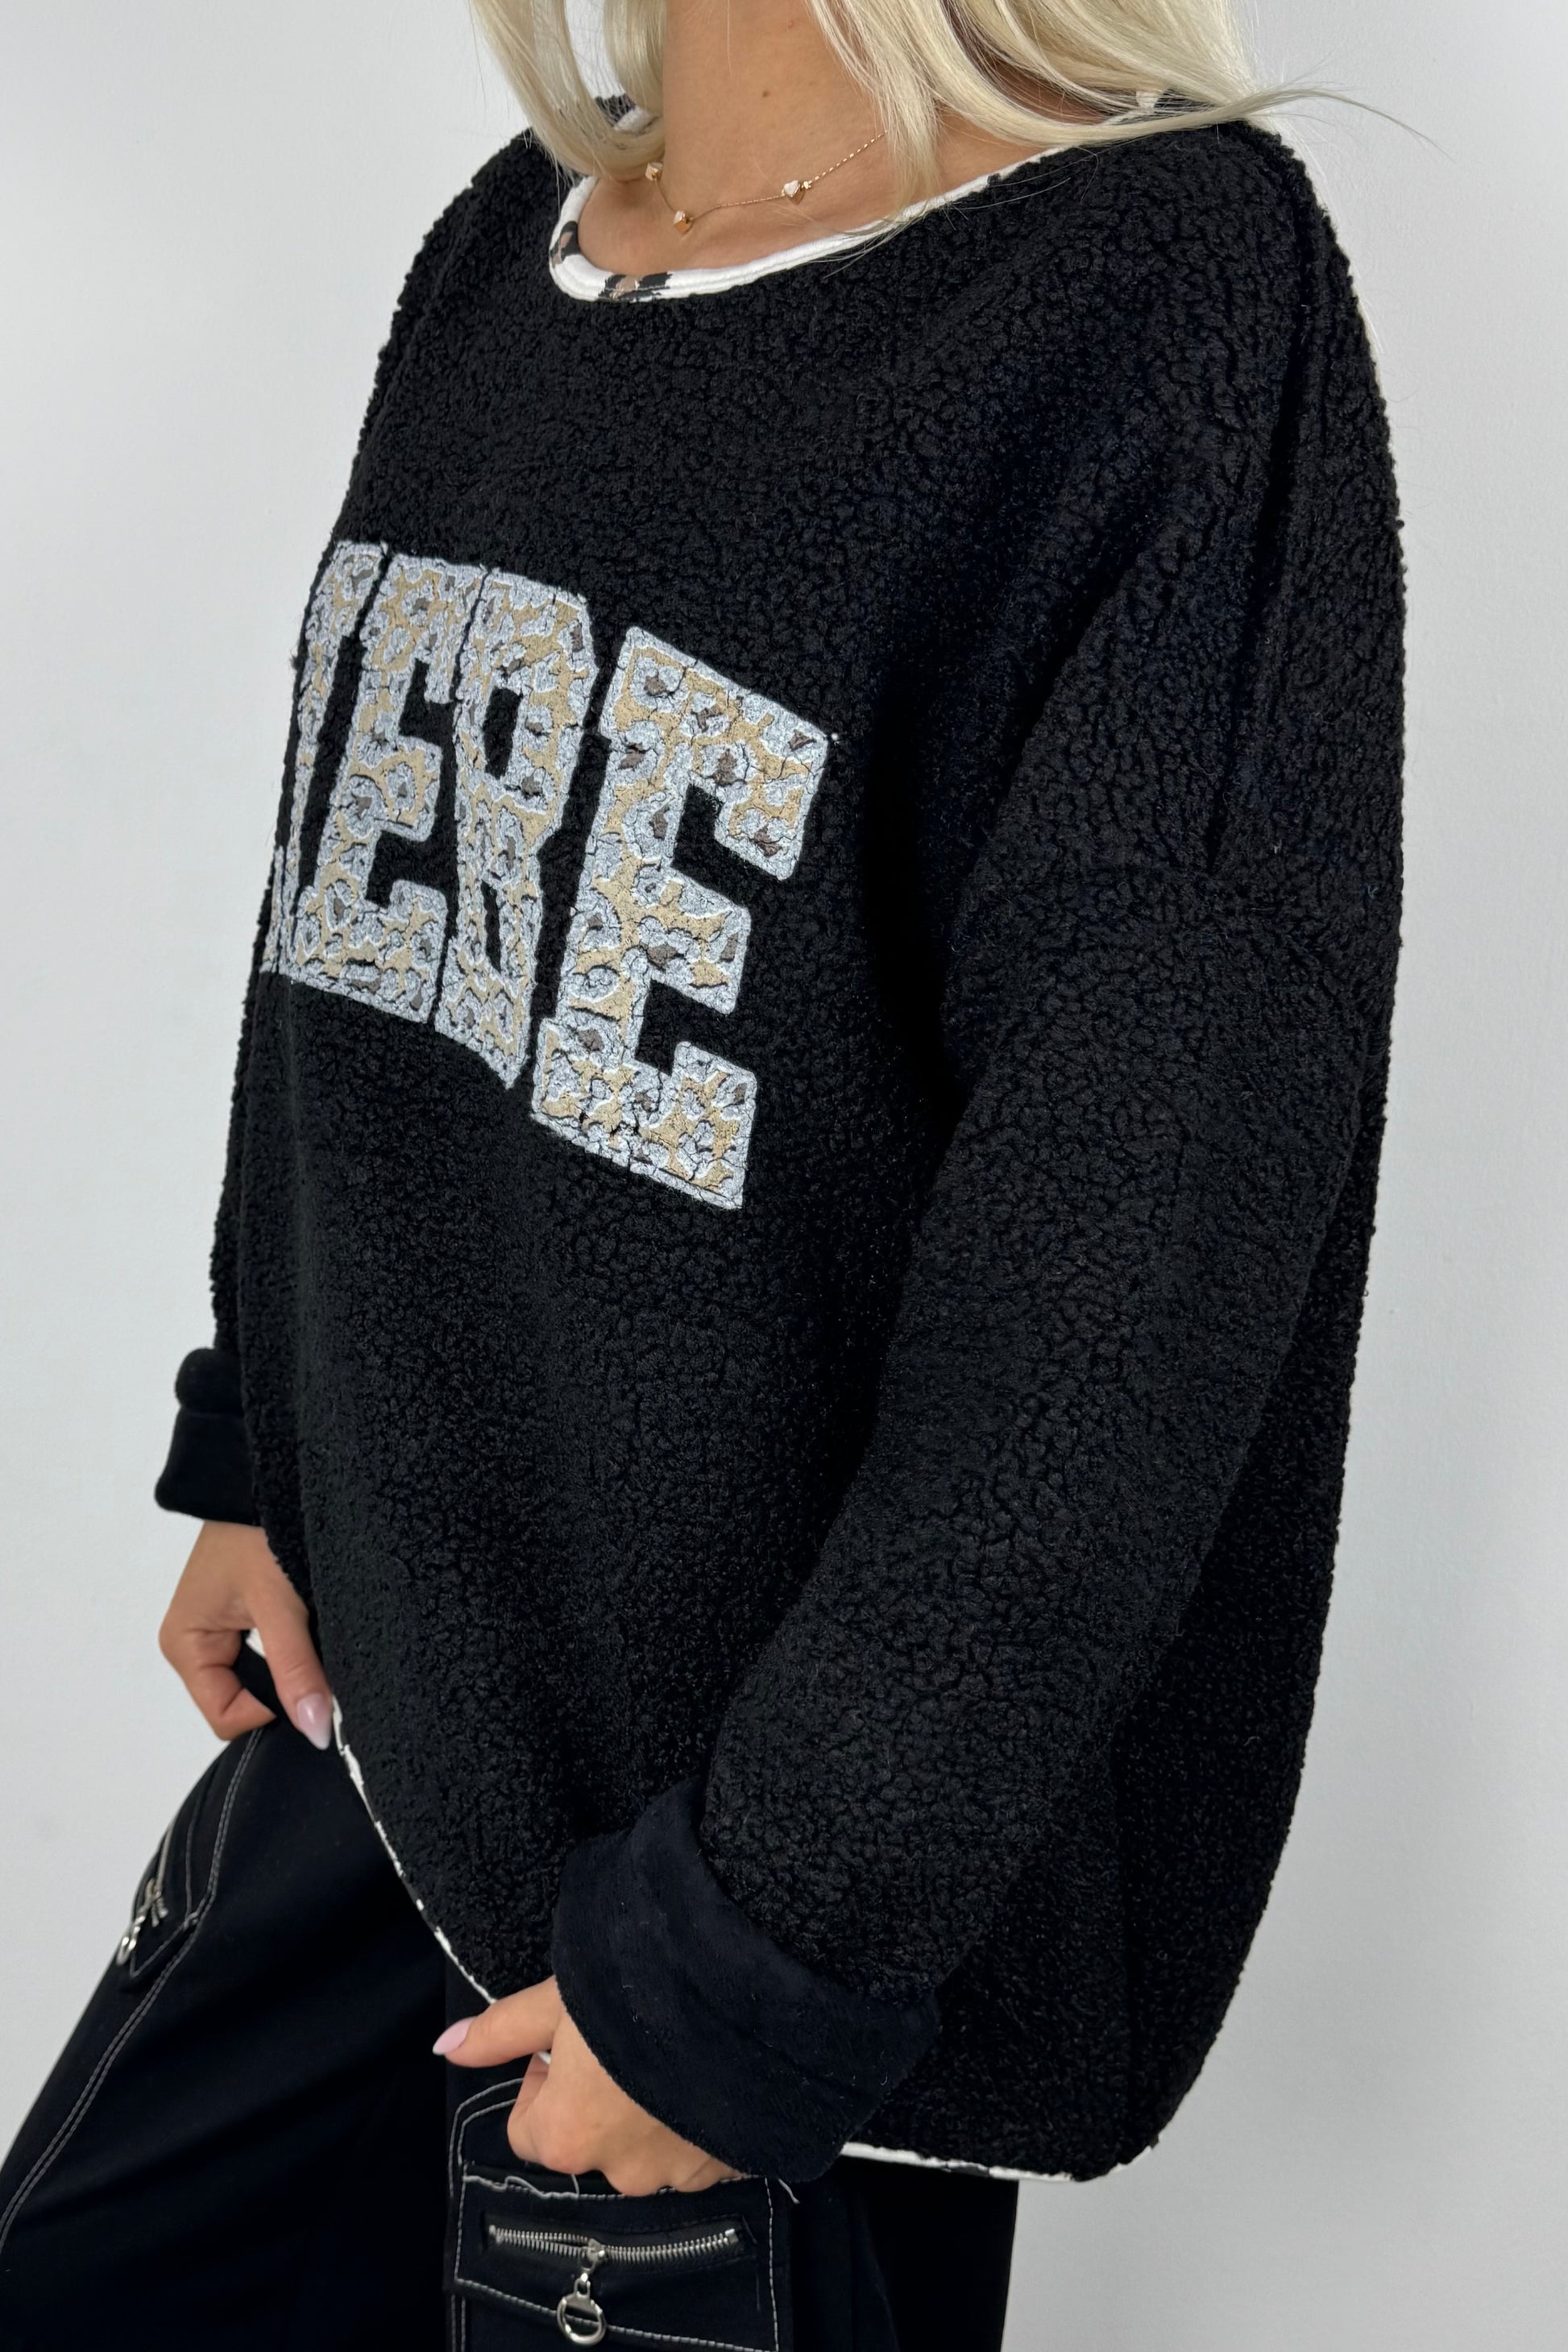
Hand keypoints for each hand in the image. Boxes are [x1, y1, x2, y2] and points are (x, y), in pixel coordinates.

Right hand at [159, 1520, 333, 1748]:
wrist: (260, 1476)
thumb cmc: (257, 1529)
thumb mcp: (279, 1604)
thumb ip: (296, 1669)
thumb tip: (315, 1732)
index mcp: (186, 1645)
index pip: (227, 1717)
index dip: (271, 1711)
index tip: (310, 1686)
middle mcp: (197, 1644)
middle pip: (245, 1701)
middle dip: (284, 1689)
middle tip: (316, 1653)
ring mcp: (221, 1630)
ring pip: (264, 1678)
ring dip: (294, 1666)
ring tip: (314, 1631)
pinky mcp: (245, 1615)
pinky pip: (272, 1654)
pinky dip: (296, 1648)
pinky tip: (312, 1625)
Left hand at [438, 1976, 738, 2194]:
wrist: (741, 1993)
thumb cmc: (634, 1990)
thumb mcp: (557, 1998)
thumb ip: (500, 2030)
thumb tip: (444, 2048)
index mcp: (566, 2137)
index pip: (530, 2129)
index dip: (546, 2080)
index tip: (573, 2043)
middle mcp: (619, 2173)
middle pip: (592, 2141)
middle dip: (603, 2102)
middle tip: (627, 2040)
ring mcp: (680, 2175)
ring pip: (650, 2149)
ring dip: (655, 2114)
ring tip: (677, 2050)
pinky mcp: (731, 2165)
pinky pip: (703, 2151)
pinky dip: (702, 2123)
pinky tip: (713, 2072)